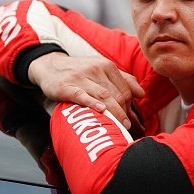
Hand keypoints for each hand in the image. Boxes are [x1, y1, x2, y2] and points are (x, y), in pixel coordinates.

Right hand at [27, 52, 145, 130]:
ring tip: (121, 127)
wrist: (51, 67)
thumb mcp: (102, 70)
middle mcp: (96, 70)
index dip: (130, 106)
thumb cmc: (81, 72)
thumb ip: (124, 80)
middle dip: (124, 113)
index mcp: (107, 66)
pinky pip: (82, 96)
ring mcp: (80, 78)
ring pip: (103, 96)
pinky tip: (101, 111)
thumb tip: (143, 94)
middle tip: (127, 127)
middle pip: (116, 95)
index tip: (129, 119)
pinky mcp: (66, 87)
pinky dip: (93, 104)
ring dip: (115, 113)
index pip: (125, 89)